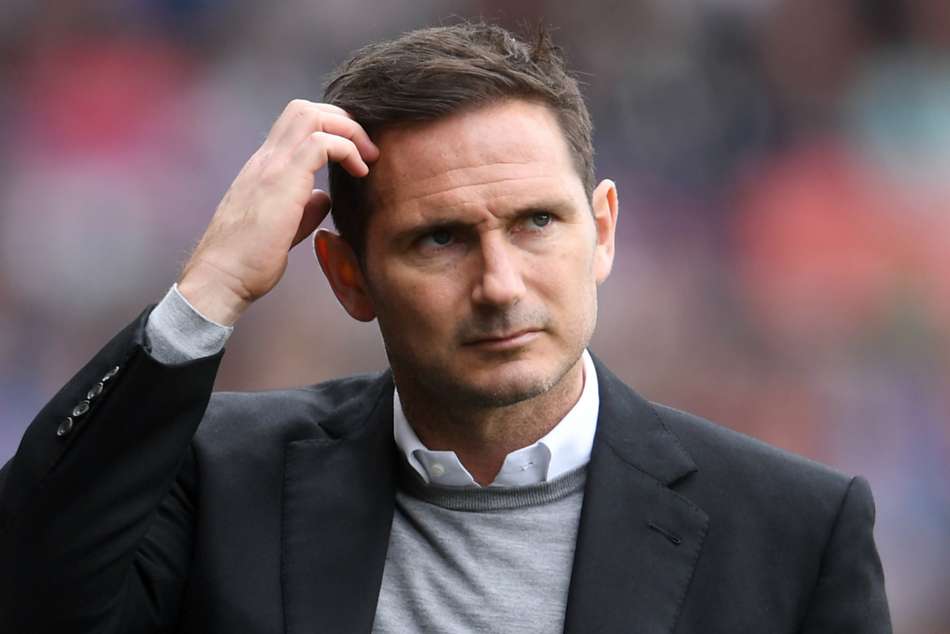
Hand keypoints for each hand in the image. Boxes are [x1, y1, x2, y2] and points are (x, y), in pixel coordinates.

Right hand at [178, 99, 378, 324]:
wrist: (222, 277)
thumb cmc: (248, 261)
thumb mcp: (284, 227)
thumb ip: (304, 208)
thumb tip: (323, 197)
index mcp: (265, 168)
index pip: (296, 125)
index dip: (331, 129)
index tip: (355, 154)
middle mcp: (266, 159)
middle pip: (305, 109)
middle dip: (344, 121)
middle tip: (367, 149)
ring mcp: (271, 166)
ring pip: (312, 116)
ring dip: (348, 131)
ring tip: (368, 158)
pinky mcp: (281, 180)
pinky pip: (321, 143)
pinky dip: (347, 149)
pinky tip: (359, 173)